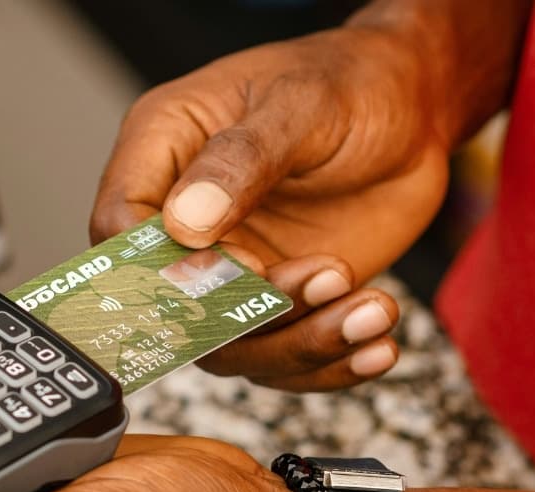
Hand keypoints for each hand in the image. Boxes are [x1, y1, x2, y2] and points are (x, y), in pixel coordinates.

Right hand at [91, 22, 455, 388]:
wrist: (416, 109)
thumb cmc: (350, 82)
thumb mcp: (302, 102)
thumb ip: (241, 158)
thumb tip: (184, 224)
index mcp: (162, 153)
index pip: (118, 229)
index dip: (167, 267)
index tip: (249, 264)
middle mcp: (181, 224)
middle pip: (168, 308)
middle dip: (248, 315)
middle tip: (330, 278)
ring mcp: (225, 271)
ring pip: (227, 348)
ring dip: (301, 344)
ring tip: (373, 309)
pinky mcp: (271, 304)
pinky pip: (278, 361)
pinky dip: (328, 367)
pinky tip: (377, 345)